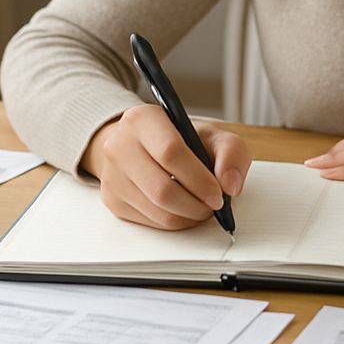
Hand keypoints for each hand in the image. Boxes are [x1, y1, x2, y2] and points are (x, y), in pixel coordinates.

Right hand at [82, 104, 250, 229]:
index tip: (218, 194)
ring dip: (188, 216)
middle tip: (213, 206)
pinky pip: (149, 222)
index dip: (198, 179)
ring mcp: (112, 175)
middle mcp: (119, 146)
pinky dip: (174, 222)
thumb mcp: (211, 134)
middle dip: (196, 205)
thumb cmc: (179, 140)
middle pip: (161, 189)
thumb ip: (230, 152)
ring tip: (202, 207)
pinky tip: (183, 209)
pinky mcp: (113, 200)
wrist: (143, 145)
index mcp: (142, 120)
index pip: (170, 152)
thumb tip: (230, 185)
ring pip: (156, 211)